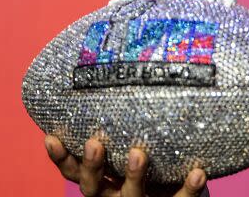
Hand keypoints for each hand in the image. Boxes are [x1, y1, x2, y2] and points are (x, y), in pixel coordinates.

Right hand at [45, 135, 207, 196]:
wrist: (181, 191)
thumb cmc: (153, 158)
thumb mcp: (132, 141)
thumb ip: (126, 120)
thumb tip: (125, 65)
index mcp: (103, 179)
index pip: (73, 171)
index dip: (60, 158)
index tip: (51, 137)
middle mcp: (115, 194)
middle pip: (93, 188)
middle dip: (92, 166)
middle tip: (95, 142)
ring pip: (132, 196)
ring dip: (134, 176)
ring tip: (139, 153)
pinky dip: (188, 189)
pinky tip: (197, 172)